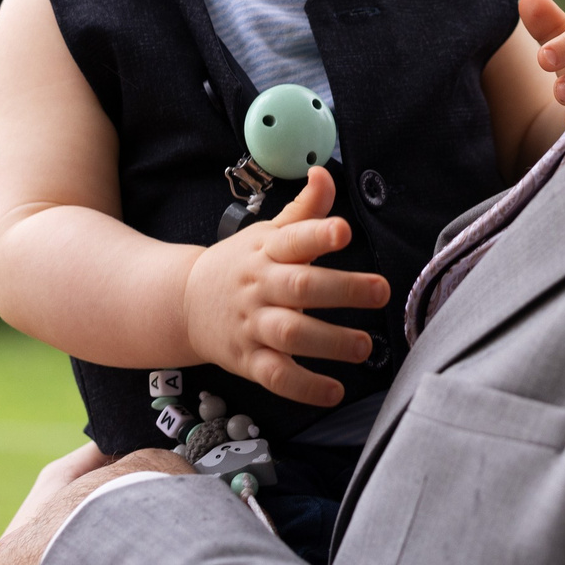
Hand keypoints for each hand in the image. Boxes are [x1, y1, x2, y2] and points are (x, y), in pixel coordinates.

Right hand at [181, 167, 379, 406]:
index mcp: (268, 251)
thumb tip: (325, 172)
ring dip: (330, 342)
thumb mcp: (267, 234)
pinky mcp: (248, 360)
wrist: (183, 304)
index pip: (294, 238)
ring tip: (364, 347)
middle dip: (343, 289)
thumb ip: (304, 210)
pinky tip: (334, 391)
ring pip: (290, 334)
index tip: (344, 231)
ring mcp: (252, 325)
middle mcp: (261, 286)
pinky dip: (304, 387)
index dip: (318, 233)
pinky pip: (276, 376)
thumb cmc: (241, 265)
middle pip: (301, 287)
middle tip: (381, 291)